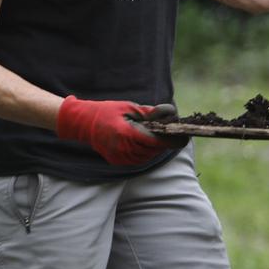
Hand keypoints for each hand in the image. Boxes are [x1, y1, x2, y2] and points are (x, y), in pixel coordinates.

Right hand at [54, 97, 169, 166]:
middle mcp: (123, 148)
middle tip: (171, 131)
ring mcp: (120, 157)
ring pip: (148, 156)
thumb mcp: (129, 107)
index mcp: (127, 133)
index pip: (157, 141)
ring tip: (154, 135)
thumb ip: (151, 112)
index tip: (185, 137)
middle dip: (165, 142)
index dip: (173, 140)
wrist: (83, 123)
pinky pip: (138, 159)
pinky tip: (142, 142)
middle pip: (154, 150)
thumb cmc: (107, 112)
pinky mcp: (117, 161)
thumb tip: (172, 112)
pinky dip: (145, 152)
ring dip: (155, 148)